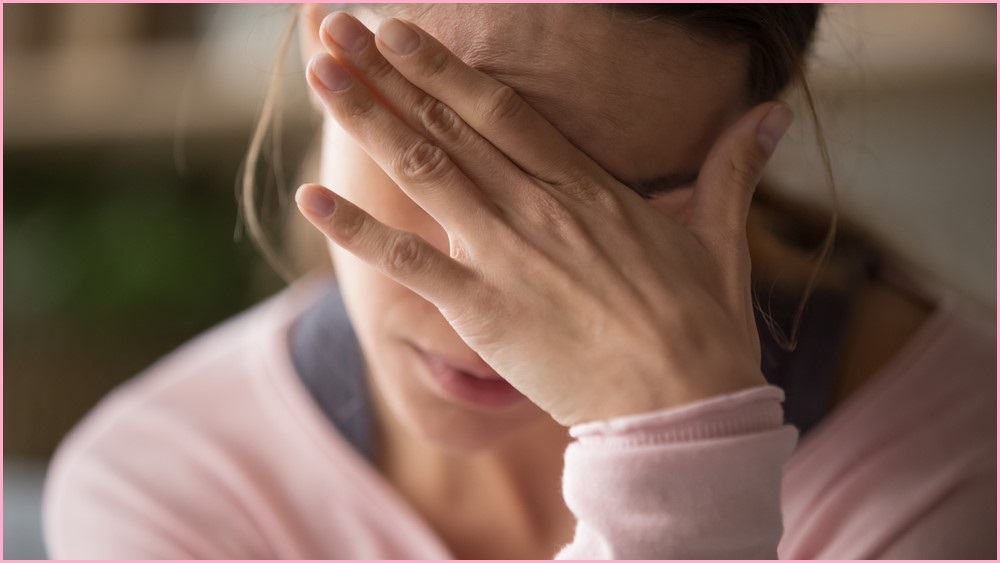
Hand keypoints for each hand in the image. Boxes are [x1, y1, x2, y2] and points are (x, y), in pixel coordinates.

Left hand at [296, 13, 792, 426]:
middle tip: (337, 28)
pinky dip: (355, 230)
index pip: (503, 110)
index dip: (447, 67)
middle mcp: (538, 209)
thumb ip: (731, 169)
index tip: (402, 31)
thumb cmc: (701, 326)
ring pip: (424, 172)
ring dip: (367, 119)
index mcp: (588, 189)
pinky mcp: (482, 310)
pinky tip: (310, 197)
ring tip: (321, 74)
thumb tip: (769, 113)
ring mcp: (505, 256)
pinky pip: (408, 263)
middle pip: (450, 126)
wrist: (682, 408)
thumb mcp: (719, 238)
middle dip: (389, 73)